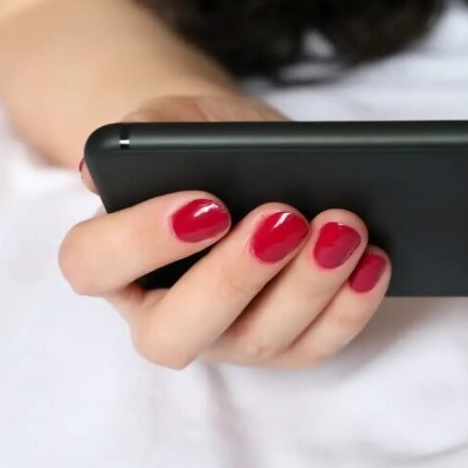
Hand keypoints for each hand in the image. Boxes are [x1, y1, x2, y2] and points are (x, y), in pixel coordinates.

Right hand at [60, 94, 389, 369]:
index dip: (142, 241)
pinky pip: (318, 344)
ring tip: (344, 226)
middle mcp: (160, 313)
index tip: (206, 202)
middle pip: (176, 331)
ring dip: (307, 286)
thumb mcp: (174, 120)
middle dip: (235, 277)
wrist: (247, 156)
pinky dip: (351, 306)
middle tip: (283, 218)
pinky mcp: (286, 347)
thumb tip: (94, 169)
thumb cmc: (198, 142)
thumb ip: (140, 132)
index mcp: (110, 258)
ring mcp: (226, 340)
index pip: (93, 266)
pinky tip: (374, 259)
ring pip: (258, 340)